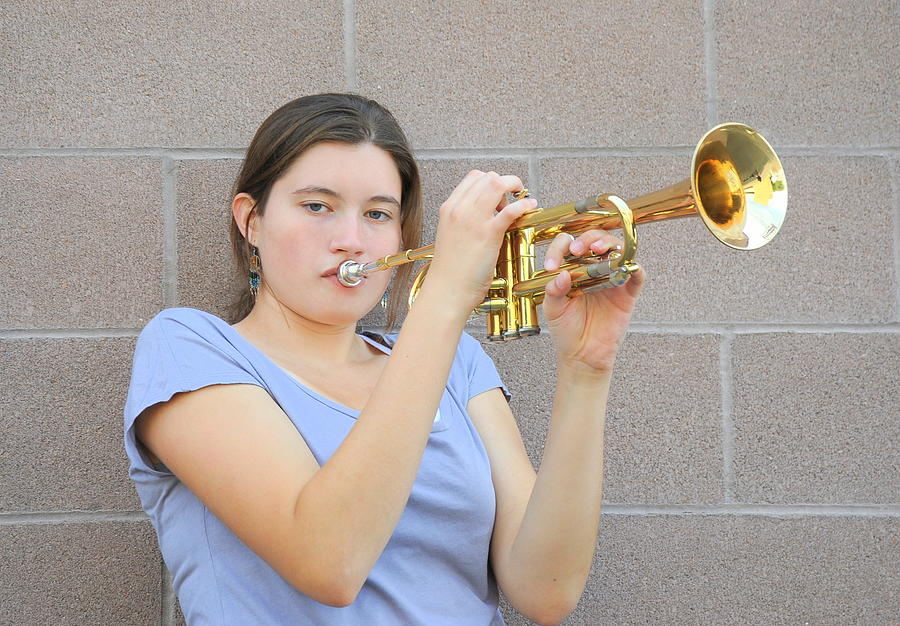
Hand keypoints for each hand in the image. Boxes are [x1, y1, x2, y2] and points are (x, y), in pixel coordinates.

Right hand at [426, 171, 536, 311]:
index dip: (491, 181)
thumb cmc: (452, 269)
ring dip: (514, 188)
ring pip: (497, 185)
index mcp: (449, 208)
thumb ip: (465, 221)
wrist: (447, 290)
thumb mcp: (452, 236)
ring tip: (522, 201)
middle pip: (488, 177)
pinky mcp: (488, 234)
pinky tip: (529, 207)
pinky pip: (510, 210)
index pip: (474, 177)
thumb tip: (487, 214)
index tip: (500, 194)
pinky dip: (523, 205)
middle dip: (505, 183)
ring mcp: (473, 220)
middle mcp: (459, 209)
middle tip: (513, 198)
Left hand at [541, 229, 644, 372]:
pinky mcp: (627, 294)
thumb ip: (553, 291)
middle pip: (596, 240)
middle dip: (587, 238)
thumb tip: (561, 273)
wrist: (583, 355)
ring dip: (609, 244)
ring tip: (597, 250)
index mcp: (572, 269)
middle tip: (578, 249)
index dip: (559, 249)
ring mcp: (611, 279)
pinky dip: (636, 267)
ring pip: (618, 250)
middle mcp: (593, 269)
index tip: (552, 265)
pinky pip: (637, 275)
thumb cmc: (567, 330)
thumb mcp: (553, 309)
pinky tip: (628, 266)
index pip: (568, 246)